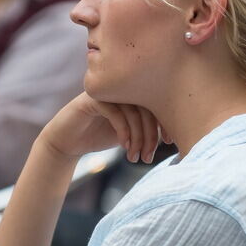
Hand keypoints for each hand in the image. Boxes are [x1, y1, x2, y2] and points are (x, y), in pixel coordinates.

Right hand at [41, 93, 169, 163]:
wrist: (69, 141)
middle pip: (148, 106)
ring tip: (134, 157)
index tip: (169, 144)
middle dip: (151, 135)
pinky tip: (123, 146)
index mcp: (134, 92)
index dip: (166, 124)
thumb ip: (147, 128)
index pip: (159, 103)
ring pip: (133, 110)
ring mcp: (107, 91)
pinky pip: (115, 111)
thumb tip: (177, 136)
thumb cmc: (101, 136)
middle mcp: (122, 88)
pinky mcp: (92, 99)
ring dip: (137, 137)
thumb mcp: (129, 133)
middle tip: (148, 157)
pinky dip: (123, 130)